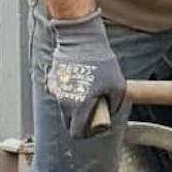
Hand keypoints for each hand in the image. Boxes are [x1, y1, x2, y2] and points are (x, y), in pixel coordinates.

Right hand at [45, 10, 127, 137]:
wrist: (81, 38)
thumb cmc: (100, 61)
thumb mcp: (118, 86)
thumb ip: (116, 105)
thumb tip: (112, 113)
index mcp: (79, 107)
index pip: (77, 132)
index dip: (87, 132)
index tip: (94, 126)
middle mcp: (64, 102)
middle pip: (70, 122)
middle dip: (81, 120)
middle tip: (94, 109)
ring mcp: (57, 91)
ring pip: (65, 107)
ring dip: (76, 104)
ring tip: (89, 89)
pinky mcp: (54, 80)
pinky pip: (62, 93)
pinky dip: (71, 91)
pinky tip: (82, 79)